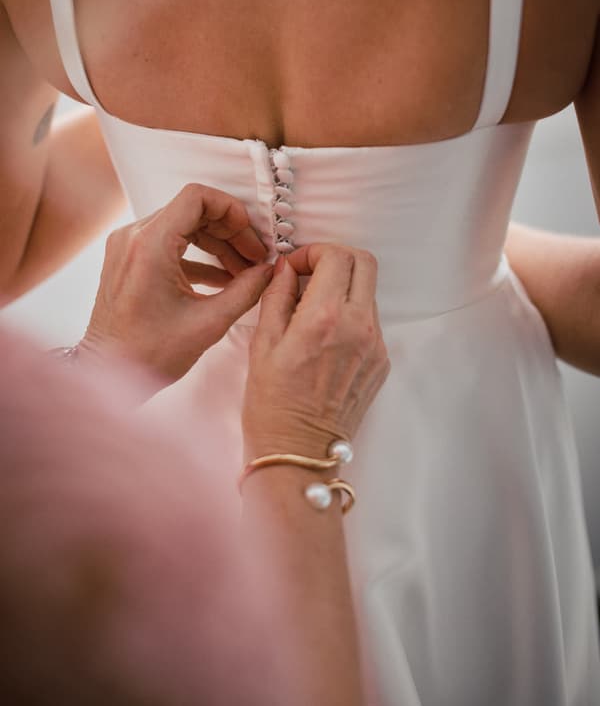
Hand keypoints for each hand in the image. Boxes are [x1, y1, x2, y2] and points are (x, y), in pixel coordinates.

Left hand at [81, 183, 272, 383]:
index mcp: (150, 245)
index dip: (231, 210)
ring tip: (244, 271)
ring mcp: (127, 247)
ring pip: (183, 226)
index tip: (250, 234)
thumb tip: (268, 272)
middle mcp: (134, 237)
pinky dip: (198, 256)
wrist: (106, 373)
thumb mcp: (208, 323)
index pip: (197, 197)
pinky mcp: (128, 259)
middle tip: (255, 257)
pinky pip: (169, 243)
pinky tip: (223, 280)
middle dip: (230, 232)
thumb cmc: (147, 354)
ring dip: (217, 244)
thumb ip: (246, 291)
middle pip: (193, 211)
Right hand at [243, 244, 389, 458]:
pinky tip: (325, 338)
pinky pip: (370, 321)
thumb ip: (276, 296)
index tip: (294, 268)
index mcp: (325, 318)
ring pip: (368, 291)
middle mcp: (359, 327)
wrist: (300, 453)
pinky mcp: (381, 362)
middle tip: (310, 275)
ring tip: (312, 311)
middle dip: (335, 259)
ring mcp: (376, 345)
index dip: (312, 252)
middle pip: (364, 262)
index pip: (336, 256)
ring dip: (343, 287)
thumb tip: (284, 269)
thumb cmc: (272, 404)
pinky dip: (350, 315)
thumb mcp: (263, 344)